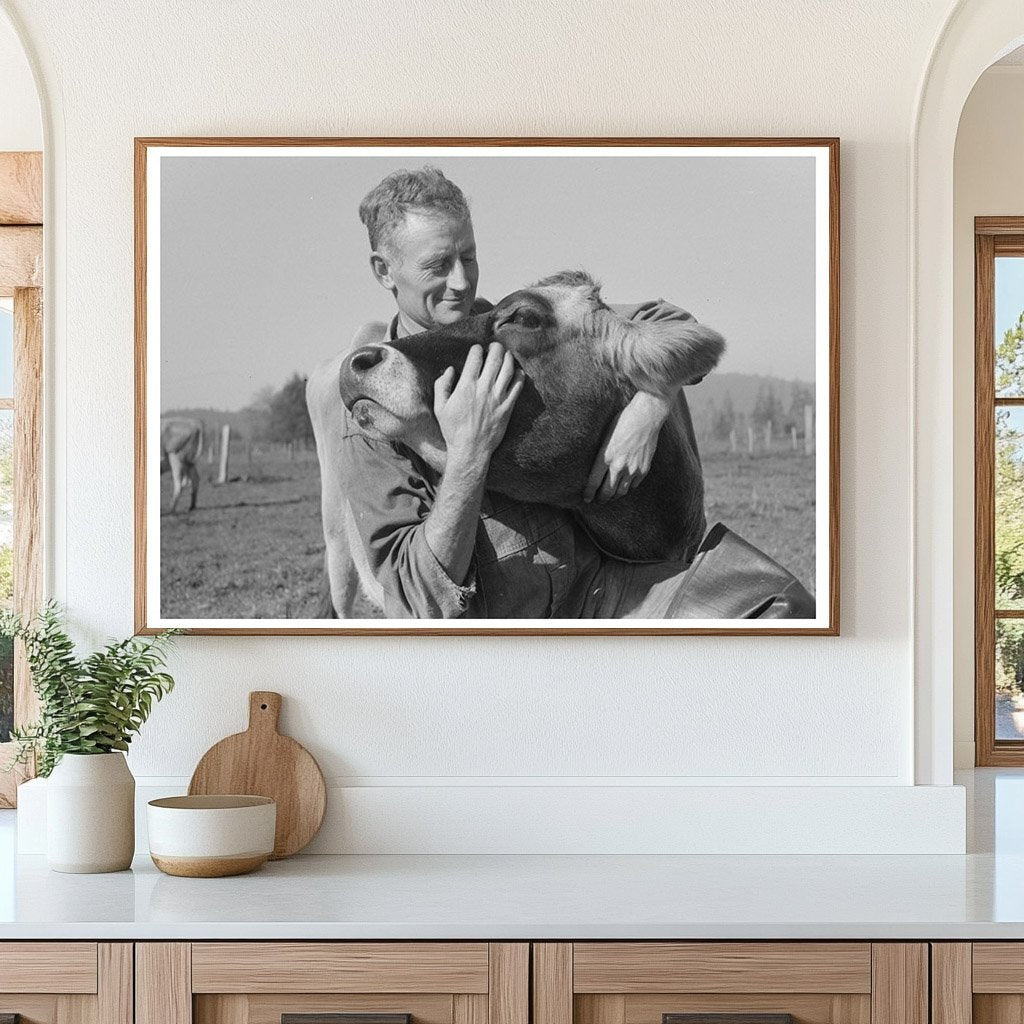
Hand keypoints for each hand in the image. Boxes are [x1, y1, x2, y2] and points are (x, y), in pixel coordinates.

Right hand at [434, 343, 523, 468]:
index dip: (477, 349)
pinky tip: (519, 372)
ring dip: (508, 358)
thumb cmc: (452, 430)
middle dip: (495, 348)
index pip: (475, 358)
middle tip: (495, 346)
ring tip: (507, 354)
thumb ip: (442, 386)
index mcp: (466, 386)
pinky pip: (517, 387)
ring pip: (508, 370)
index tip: (477, 349)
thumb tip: (449, 370)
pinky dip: (519, 376)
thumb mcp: (440, 408)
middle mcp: (484, 389)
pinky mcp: (508, 408)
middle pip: (494, 359)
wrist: (470, 450)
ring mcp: (498, 398)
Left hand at [584, 392, 671, 502]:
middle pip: (607, 492)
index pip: (593, 482)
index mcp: (605, 457)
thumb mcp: (606, 437)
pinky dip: (628, 487)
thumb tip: (596, 470)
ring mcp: (633, 469)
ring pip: (621, 492)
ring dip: (614, 496)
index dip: (589, 493)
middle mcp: (618, 466)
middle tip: (598, 500)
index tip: (586, 498)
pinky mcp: (644, 469)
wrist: (646, 416)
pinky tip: (625, 485)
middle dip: (601, 498)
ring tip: (611, 496)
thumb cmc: (622, 422)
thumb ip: (601, 455)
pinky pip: (634, 485)